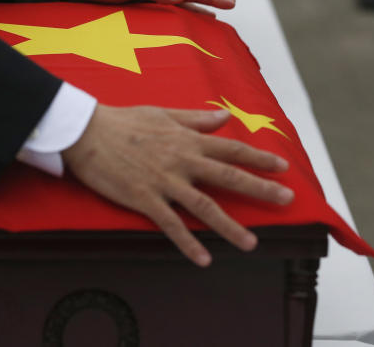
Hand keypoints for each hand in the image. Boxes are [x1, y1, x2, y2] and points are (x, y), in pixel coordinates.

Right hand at [62, 105, 292, 266]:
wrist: (87, 131)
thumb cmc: (123, 120)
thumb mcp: (163, 113)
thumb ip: (195, 118)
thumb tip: (224, 116)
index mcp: (187, 139)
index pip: (231, 149)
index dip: (259, 158)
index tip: (282, 166)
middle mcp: (182, 160)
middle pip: (229, 177)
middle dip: (260, 189)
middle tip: (286, 200)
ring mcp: (165, 181)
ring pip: (205, 206)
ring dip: (230, 226)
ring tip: (252, 244)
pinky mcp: (145, 198)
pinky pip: (171, 225)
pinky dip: (188, 243)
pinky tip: (204, 259)